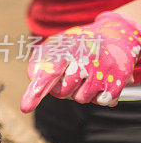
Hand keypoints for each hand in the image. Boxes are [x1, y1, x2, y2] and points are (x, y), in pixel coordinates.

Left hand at [20, 12, 140, 111]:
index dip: (37, 90)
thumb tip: (33, 76)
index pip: (48, 72)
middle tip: (71, 74)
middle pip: (62, 92)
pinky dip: (98, 95)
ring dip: (80, 92)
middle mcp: (84, 60)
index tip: (25, 107)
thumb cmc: (78, 44)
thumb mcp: (57, 44)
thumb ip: (40, 59)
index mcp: (65, 50)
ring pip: (80, 98)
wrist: (116, 35)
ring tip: (87, 75)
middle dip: (62, 89)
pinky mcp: (117, 81)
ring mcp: (102, 71)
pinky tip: (101, 80)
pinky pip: (100, 101)